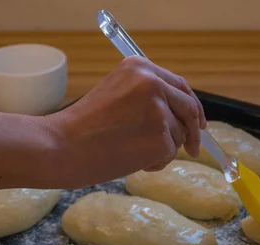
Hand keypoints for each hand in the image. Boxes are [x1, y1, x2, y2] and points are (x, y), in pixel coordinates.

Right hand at [52, 56, 205, 187]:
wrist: (63, 147)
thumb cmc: (83, 127)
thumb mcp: (116, 94)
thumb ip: (146, 96)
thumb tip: (181, 113)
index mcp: (140, 67)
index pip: (179, 85)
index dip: (192, 105)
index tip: (197, 120)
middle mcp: (153, 83)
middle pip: (189, 108)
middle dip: (193, 130)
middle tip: (194, 147)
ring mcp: (159, 110)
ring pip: (178, 134)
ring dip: (163, 149)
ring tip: (131, 152)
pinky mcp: (161, 137)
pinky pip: (170, 153)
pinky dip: (156, 162)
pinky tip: (131, 160)